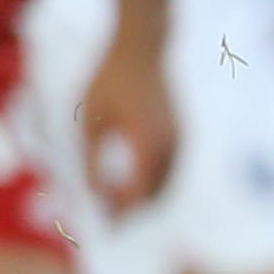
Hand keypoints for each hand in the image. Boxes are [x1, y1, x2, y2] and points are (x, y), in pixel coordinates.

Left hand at [76, 32, 181, 214]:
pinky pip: (170, 168)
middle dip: (134, 210)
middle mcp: (170, 147)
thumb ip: (91, 161)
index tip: (104, 226)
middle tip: (109, 220)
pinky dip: (154, 181)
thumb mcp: (91, 122)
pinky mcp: (182, 132)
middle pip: (155, 195)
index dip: (121, 213)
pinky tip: (134, 180)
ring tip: (118, 203)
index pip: (137, 195)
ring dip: (145, 197)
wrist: (142, 47)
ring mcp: (180, 139)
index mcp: (147, 146)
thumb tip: (92, 194)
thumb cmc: (110, 80)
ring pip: (166, 183)